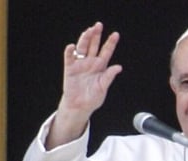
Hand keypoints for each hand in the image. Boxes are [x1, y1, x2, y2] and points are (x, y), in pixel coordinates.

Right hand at [45, 22, 122, 147]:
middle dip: (96, 35)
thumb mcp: (103, 88)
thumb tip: (118, 67)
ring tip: (88, 31)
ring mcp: (80, 64)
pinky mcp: (70, 69)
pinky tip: (72, 46)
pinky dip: (70, 52)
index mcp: (100, 66)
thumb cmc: (92, 98)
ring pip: (82, 48)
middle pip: (93, 46)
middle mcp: (90, 62)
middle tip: (98, 25)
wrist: (79, 107)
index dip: (111, 43)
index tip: (115, 34)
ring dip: (84, 39)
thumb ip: (109, 77)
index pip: (106, 51)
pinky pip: (69, 58)